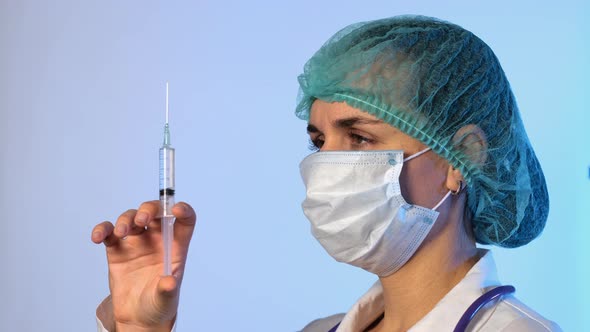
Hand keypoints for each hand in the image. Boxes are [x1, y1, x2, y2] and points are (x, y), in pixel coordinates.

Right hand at [91, 201, 195, 330]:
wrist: (138, 317)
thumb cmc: (158, 304)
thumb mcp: (166, 299)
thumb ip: (167, 289)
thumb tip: (169, 283)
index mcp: (176, 246)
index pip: (185, 221)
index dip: (184, 210)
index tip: (176, 209)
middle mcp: (157, 239)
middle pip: (156, 212)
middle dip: (148, 209)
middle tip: (141, 220)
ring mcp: (137, 242)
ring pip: (132, 218)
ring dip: (125, 219)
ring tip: (121, 232)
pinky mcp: (118, 249)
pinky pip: (109, 232)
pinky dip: (103, 230)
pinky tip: (97, 237)